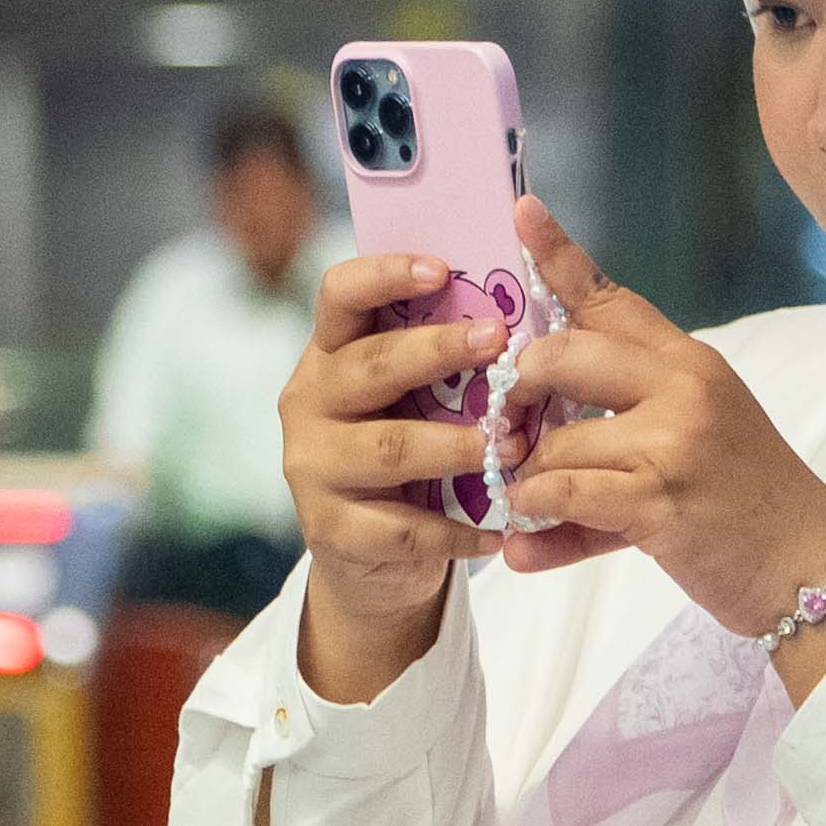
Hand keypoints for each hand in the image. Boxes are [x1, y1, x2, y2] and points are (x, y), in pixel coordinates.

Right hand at [277, 241, 513, 690]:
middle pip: (371, 365)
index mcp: (330, 354)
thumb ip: (444, 359)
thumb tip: (517, 310)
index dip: (384, 274)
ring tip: (512, 445)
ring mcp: (312, 466)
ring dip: (456, 444)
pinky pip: (402, 528)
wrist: (369, 555)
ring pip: (389, 447)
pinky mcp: (329, 529)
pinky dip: (457, 530)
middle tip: (499, 343)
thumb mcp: (416, 397)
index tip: (441, 269)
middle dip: (438, 350)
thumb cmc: (408, 450)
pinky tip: (501, 531)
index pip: (339, 295)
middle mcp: (308, 401)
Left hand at [487, 204, 825, 642]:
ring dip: (529, 480)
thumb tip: (540, 417)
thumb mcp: (701, 428)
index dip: (559, 255)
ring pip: (554, 440)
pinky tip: (524, 542)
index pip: (611, 298)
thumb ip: (633, 406)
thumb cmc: (748, 500)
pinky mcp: (659, 501)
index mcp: (689, 361)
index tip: (521, 210)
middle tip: (510, 432)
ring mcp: (672, 441)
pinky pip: (562, 494)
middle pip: (561, 354)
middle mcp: (682, 387)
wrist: (808, 564)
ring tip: (531, 505)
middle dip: (518, 392)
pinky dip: (534, 520)